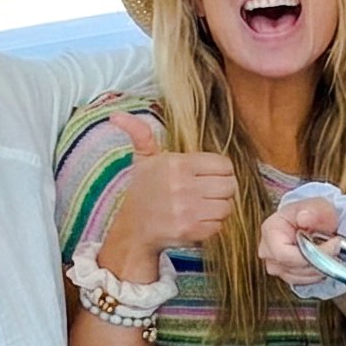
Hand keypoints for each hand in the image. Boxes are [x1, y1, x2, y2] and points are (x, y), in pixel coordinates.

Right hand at [103, 113, 237, 254]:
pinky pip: (219, 225)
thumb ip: (140, 133)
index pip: (224, 164)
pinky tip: (198, 219)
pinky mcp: (190, 230)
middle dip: (223, 189)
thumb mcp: (143, 159)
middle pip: (229, 185)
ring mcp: (187, 210)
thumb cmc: (143, 190)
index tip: (209, 175)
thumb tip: (116, 115)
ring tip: (203, 205)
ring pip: (227, 206)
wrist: (133, 228)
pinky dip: (212, 224)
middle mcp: (183, 186)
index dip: (221, 170)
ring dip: (219, 207)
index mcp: (177, 164)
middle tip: (209, 192)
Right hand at [258, 193, 345, 290]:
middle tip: (335, 247)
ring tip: (328, 250)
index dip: (313, 254)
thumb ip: (314, 212)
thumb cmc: (312, 212)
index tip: (335, 244)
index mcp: (270, 230)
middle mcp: (268, 250)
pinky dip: (317, 272)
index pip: (285, 254)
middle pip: (294, 268)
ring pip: (301, 277)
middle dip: (319, 260)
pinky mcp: (286, 274)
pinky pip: (304, 281)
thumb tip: (305, 218)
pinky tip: (322, 259)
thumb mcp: (318, 206)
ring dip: (319, 267)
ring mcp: (275, 264)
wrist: (312, 220)